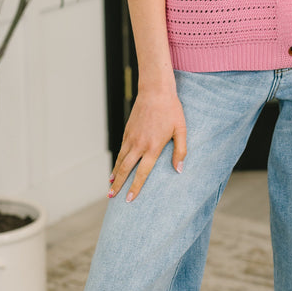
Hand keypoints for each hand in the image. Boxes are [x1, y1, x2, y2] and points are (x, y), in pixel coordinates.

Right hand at [108, 84, 186, 201]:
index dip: (135, 188)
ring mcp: (131, 137)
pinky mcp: (128, 130)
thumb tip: (179, 170)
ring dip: (115, 173)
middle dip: (118, 185)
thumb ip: (180, 151)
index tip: (129, 199)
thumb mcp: (181, 130)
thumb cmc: (171, 110)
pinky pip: (121, 149)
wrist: (155, 90)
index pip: (142, 173)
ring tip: (110, 185)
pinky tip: (117, 166)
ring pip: (121, 159)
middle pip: (126, 169)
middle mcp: (139, 144)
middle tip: (112, 197)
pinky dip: (117, 160)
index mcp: (153, 147)